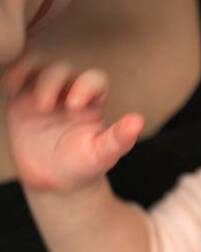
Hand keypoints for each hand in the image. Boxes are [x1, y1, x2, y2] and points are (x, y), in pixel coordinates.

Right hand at [2, 58, 142, 191]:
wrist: (56, 180)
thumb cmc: (84, 165)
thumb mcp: (102, 154)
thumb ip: (119, 139)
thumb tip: (138, 121)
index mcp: (93, 102)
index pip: (94, 80)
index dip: (86, 85)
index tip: (75, 105)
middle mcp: (69, 92)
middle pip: (63, 70)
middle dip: (53, 81)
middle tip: (45, 106)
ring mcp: (44, 94)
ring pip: (38, 70)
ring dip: (31, 77)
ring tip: (29, 102)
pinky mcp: (21, 101)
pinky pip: (16, 79)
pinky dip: (13, 75)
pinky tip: (11, 85)